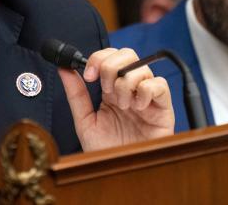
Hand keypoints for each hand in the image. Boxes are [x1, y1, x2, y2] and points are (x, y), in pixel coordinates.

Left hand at [58, 47, 173, 150]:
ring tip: (121, 105)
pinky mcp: (163, 109)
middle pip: (127, 54)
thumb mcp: (84, 120)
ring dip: (125, 83)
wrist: (119, 171)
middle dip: (111, 66)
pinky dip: (145, 91)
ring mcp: (147, 97)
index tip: (88, 74)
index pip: (109, 57)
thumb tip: (64, 68)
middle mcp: (129, 89)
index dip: (98, 58)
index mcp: (111, 89)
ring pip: (142, 68)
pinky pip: (160, 85)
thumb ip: (76, 94)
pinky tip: (137, 107)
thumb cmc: (105, 150)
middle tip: (104, 88)